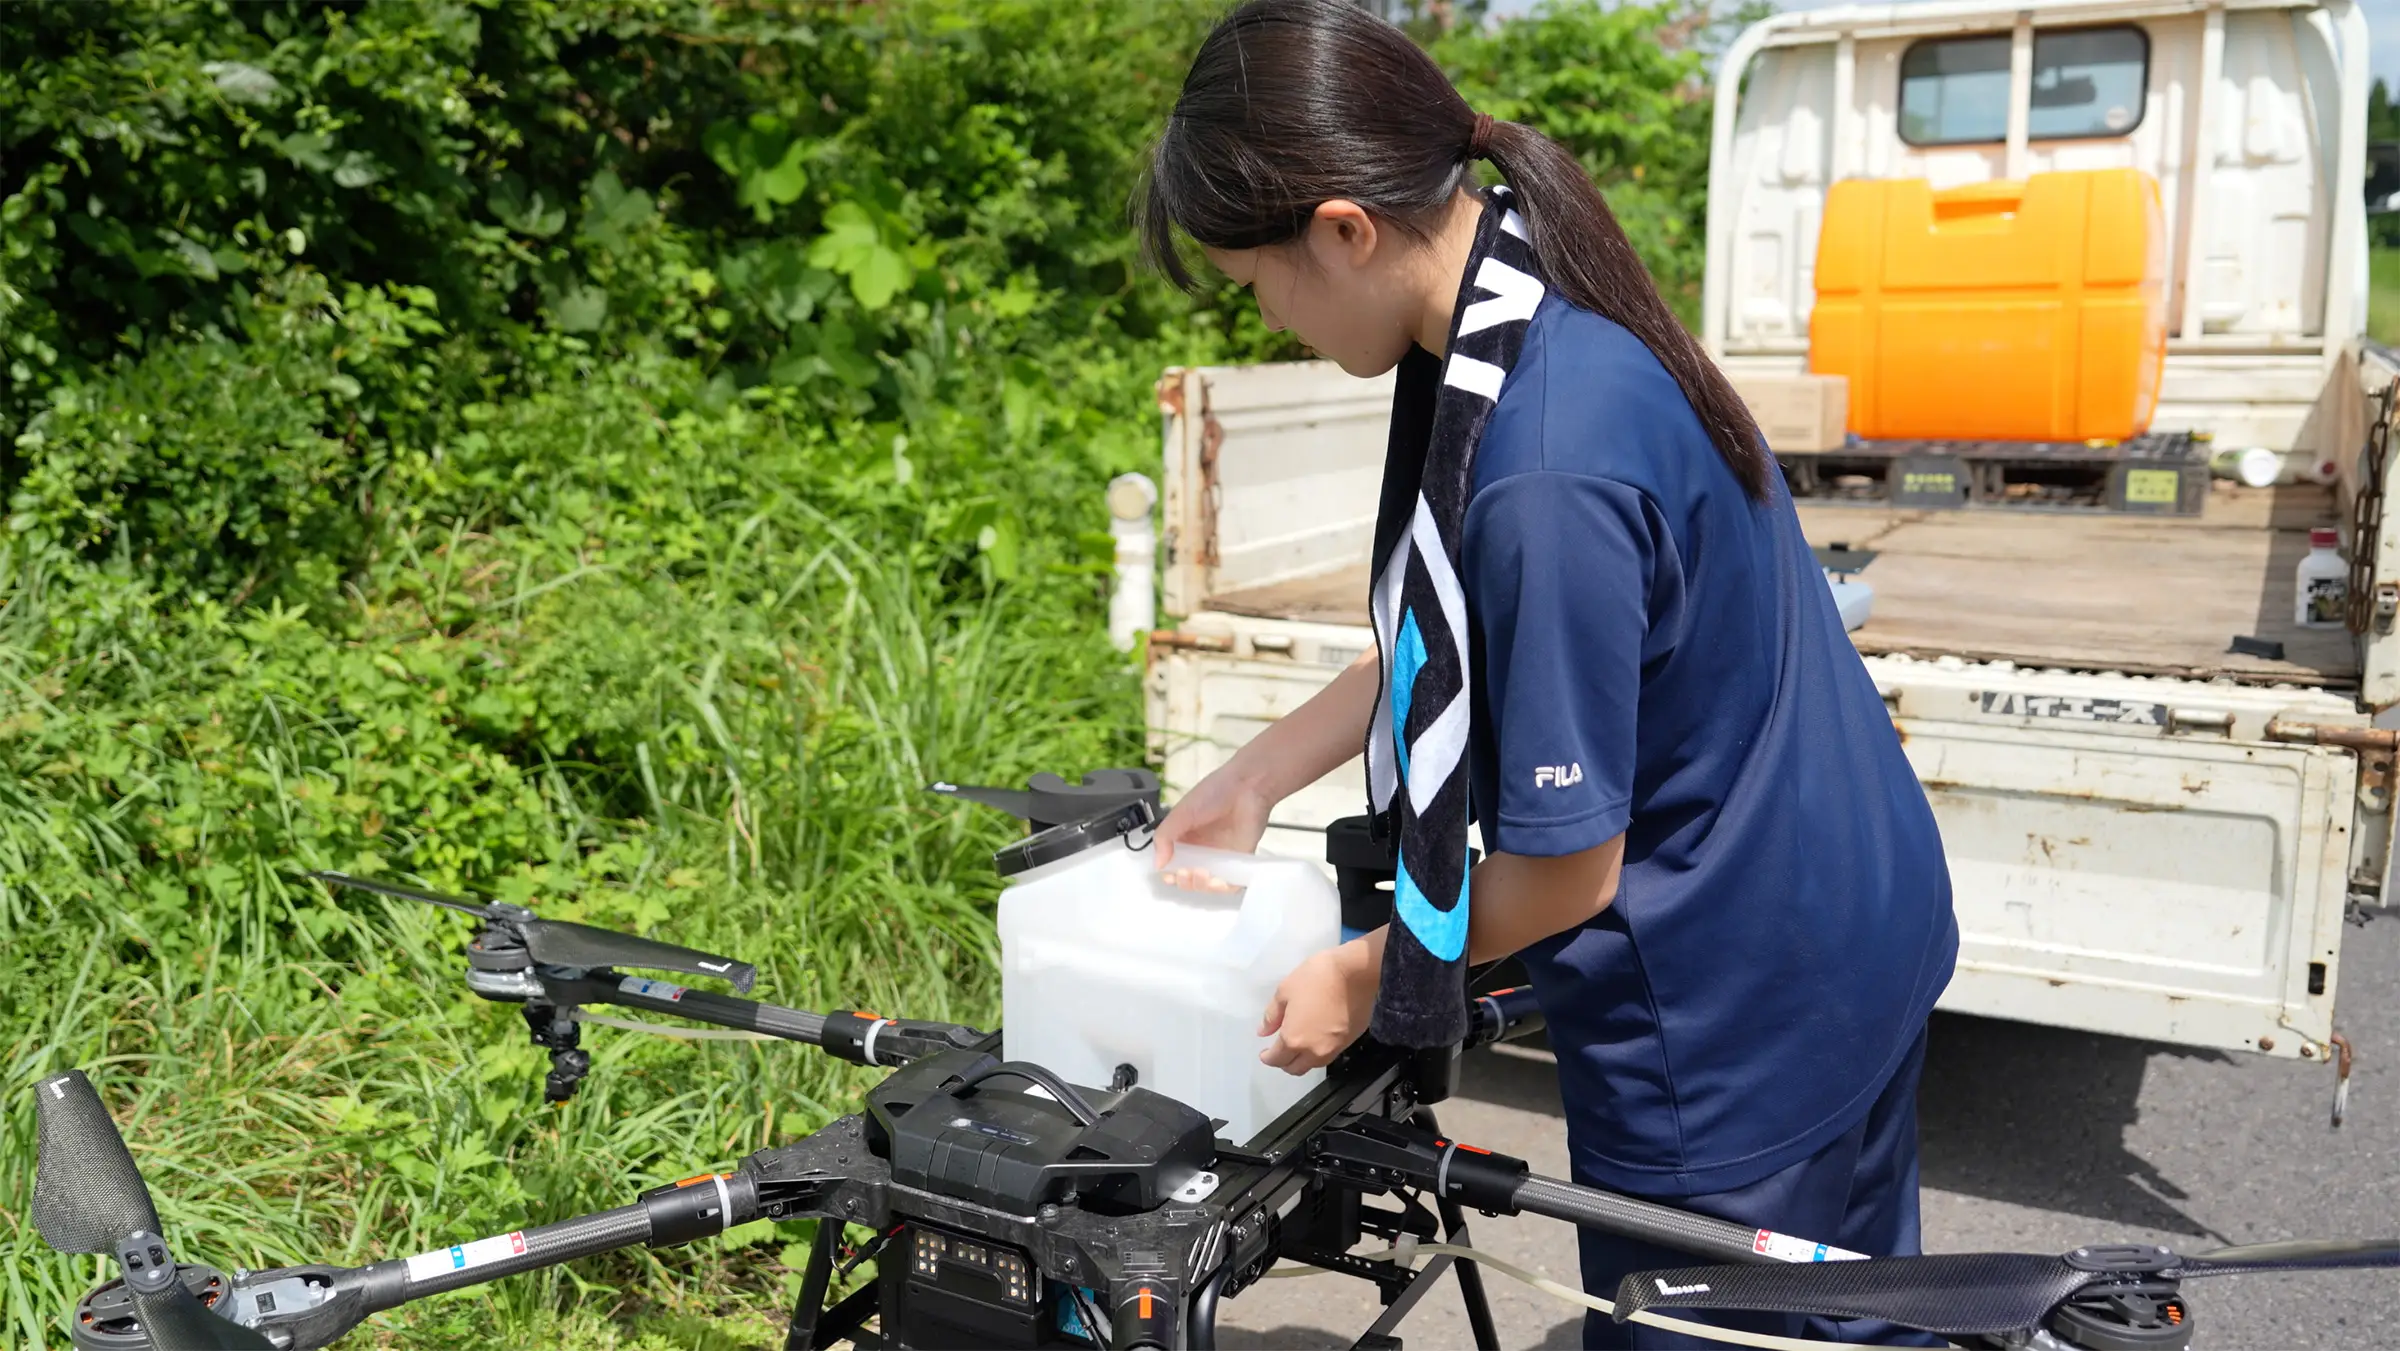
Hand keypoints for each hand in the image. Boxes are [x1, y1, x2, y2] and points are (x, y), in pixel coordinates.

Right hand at [1152, 760, 1271, 873]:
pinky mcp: (1238, 861)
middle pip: (1187, 878)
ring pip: (1207, 884)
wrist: (1247, 787)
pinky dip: (1223, 888)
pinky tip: (1218, 881)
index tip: (1170, 874)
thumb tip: (1158, 864)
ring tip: (1202, 873)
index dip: (1169, 873)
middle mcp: (1200, 849)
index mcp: (1184, 838)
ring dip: (1201, 885)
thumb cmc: (1214, 793)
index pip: (1171, 864)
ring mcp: (1219, 856)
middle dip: (1184, 881)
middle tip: (1187, 872)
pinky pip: (1230, 884)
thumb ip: (1164, 837)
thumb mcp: (1181, 813)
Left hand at [1258, 940, 1378, 1073]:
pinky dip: (1318, 1052)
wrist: (1356, 973)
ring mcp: (1334, 1049)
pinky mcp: (1349, 1042)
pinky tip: (1317, 1038)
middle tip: (1280, 1051)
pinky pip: (1329, 1055)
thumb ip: (1272, 1016)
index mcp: (1294, 1039)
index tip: (1265, 1053)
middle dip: (1284, 1063)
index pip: (1277, 1059)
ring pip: (1313, 1065)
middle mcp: (1314, 1051)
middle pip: (1296, 1069)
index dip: (1268, 1058)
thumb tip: (1264, 1032)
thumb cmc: (1316, 978)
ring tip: (1298, 1046)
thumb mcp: (1285, 991)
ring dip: (1303, 1060)